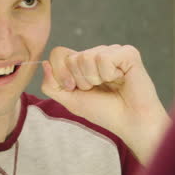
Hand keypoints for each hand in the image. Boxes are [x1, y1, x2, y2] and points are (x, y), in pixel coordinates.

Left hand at [40, 45, 169, 164]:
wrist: (130, 122)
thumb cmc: (104, 112)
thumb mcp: (71, 101)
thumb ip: (52, 85)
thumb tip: (44, 63)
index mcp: (84, 62)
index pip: (59, 53)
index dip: (61, 74)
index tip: (74, 89)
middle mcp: (97, 53)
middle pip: (71, 57)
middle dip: (81, 80)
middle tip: (98, 89)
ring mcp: (113, 51)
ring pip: (87, 56)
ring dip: (95, 79)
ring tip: (111, 85)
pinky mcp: (128, 53)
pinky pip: (104, 58)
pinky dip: (108, 74)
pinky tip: (120, 79)